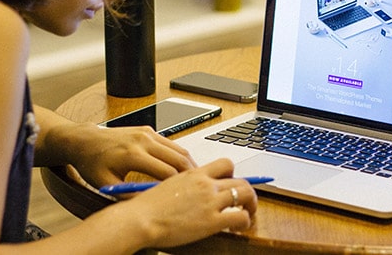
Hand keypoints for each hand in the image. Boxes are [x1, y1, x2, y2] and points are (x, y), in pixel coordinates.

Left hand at [65, 124, 197, 186]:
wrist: (86, 140)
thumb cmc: (93, 162)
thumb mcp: (107, 184)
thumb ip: (129, 195)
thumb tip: (150, 204)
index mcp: (133, 155)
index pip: (167, 172)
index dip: (178, 186)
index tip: (184, 196)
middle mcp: (143, 140)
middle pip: (178, 158)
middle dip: (191, 174)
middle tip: (199, 187)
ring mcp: (147, 133)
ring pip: (178, 149)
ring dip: (189, 163)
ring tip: (194, 178)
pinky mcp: (149, 130)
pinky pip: (171, 143)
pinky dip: (180, 155)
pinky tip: (182, 167)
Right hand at [125, 158, 257, 247]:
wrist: (140, 219)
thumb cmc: (146, 207)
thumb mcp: (167, 185)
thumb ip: (184, 184)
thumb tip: (189, 191)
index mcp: (194, 174)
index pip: (225, 164)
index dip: (233, 174)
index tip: (232, 183)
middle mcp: (206, 184)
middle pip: (240, 180)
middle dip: (247, 191)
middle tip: (245, 202)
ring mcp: (210, 201)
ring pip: (246, 194)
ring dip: (251, 205)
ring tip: (247, 214)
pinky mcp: (212, 220)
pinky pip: (241, 216)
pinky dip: (245, 221)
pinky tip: (238, 228)